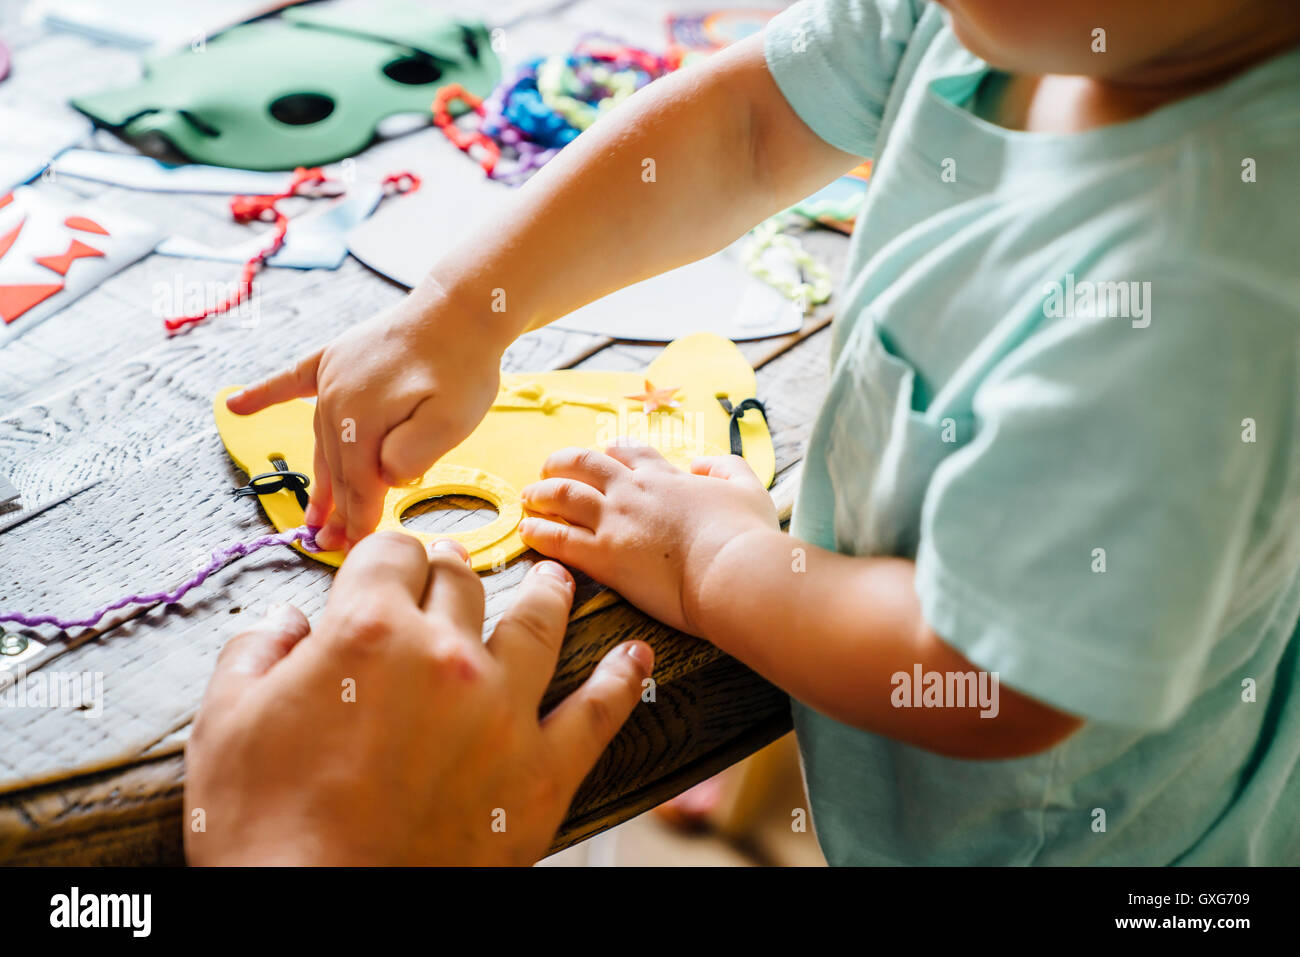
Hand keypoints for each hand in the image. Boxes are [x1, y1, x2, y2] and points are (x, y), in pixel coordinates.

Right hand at [184, 532, 653, 865]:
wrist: (316, 920)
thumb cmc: (265, 831)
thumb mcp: (225, 724)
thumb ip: (256, 652)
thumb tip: (284, 623)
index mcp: (369, 632)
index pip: (393, 554)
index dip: (387, 554)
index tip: (389, 565)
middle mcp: (445, 656)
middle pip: (461, 580)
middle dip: (450, 570)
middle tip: (452, 573)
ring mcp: (502, 712)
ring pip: (538, 624)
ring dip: (548, 594)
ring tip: (558, 581)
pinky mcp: (540, 773)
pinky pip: (597, 712)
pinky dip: (620, 680)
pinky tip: (635, 657)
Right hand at [225, 290, 505, 550]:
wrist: (463, 307)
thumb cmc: (463, 367)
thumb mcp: (451, 423)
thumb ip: (412, 456)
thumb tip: (381, 476)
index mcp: (360, 421)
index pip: (358, 485)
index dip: (359, 521)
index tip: (357, 551)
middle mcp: (335, 399)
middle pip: (337, 467)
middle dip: (337, 510)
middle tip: (333, 545)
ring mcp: (332, 375)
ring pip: (322, 439)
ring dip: (319, 476)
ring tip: (314, 514)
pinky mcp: (336, 356)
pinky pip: (292, 380)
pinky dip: (264, 394)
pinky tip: (236, 404)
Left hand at [518, 445, 778, 634]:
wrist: (734, 570)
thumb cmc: (746, 535)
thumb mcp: (749, 488)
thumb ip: (727, 468)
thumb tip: (704, 463)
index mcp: (666, 477)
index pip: (630, 453)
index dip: (614, 451)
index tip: (605, 452)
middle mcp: (633, 492)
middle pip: (586, 465)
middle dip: (563, 462)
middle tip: (550, 468)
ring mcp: (615, 521)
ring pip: (564, 496)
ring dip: (542, 493)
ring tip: (528, 496)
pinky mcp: (603, 556)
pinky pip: (559, 538)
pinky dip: (538, 531)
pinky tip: (526, 531)